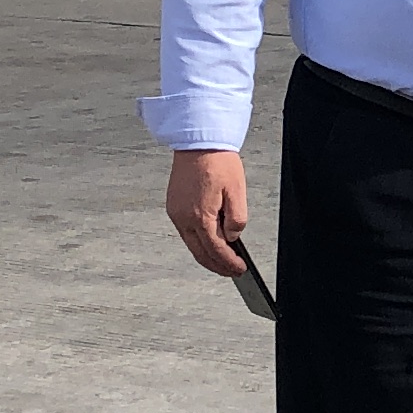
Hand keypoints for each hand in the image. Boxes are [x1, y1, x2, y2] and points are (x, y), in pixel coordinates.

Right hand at [166, 147, 251, 275]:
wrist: (198, 141)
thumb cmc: (217, 161)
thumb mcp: (237, 191)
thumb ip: (236, 219)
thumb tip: (232, 237)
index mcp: (200, 216)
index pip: (216, 250)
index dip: (229, 263)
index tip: (240, 269)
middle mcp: (183, 218)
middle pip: (200, 253)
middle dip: (217, 266)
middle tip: (232, 272)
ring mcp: (175, 212)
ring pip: (191, 244)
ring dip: (207, 255)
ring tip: (223, 260)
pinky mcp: (173, 206)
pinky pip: (185, 231)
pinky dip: (198, 241)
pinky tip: (209, 241)